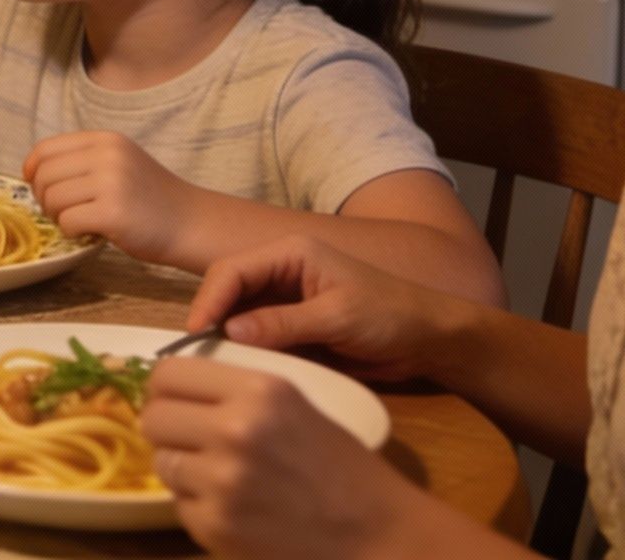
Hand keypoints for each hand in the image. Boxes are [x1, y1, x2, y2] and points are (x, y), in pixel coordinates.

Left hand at [21, 130, 193, 263]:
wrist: (190, 222)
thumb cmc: (150, 198)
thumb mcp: (120, 162)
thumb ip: (84, 160)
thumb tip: (34, 171)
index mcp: (105, 140)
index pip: (47, 148)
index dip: (32, 168)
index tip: (33, 184)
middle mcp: (107, 155)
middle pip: (45, 174)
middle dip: (44, 197)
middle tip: (61, 211)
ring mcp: (111, 183)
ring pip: (53, 199)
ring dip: (58, 216)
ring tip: (78, 221)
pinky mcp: (113, 213)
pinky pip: (68, 222)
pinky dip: (72, 231)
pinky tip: (90, 232)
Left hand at [142, 355, 427, 557]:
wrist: (377, 534)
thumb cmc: (342, 468)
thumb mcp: (293, 406)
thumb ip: (235, 393)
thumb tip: (173, 387)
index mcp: (259, 390)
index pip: (169, 373)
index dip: (165, 388)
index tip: (173, 400)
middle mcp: (234, 429)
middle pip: (153, 417)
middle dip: (166, 429)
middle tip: (189, 441)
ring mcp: (221, 481)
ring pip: (162, 462)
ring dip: (182, 468)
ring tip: (217, 476)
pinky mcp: (216, 526)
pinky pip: (179, 505)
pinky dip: (198, 506)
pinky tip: (233, 508)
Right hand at [186, 235, 464, 383]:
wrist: (429, 339)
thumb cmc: (389, 315)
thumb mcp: (337, 317)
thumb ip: (284, 323)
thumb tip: (229, 329)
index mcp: (291, 253)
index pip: (233, 269)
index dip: (209, 299)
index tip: (195, 334)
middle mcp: (281, 273)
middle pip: (229, 290)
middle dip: (210, 318)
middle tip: (197, 355)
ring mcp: (285, 302)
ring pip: (238, 316)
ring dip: (225, 337)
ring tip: (212, 365)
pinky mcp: (291, 328)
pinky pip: (257, 337)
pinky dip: (246, 352)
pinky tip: (239, 371)